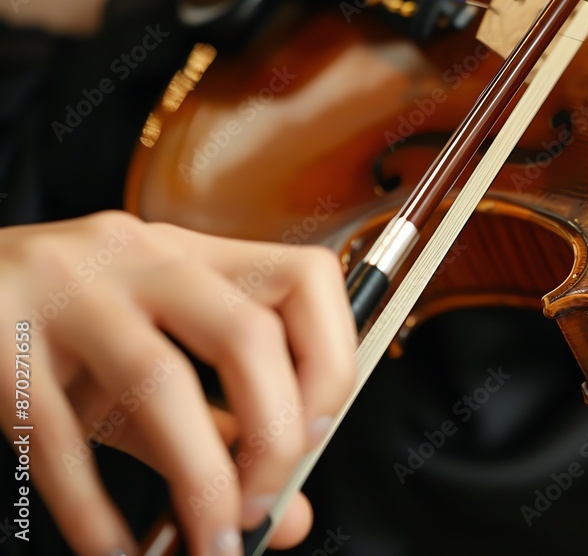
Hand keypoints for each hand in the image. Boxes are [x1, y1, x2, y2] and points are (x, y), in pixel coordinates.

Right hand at [0, 211, 356, 553]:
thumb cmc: (66, 330)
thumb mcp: (151, 362)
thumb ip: (224, 430)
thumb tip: (289, 515)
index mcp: (195, 257)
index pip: (306, 279)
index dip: (331, 359)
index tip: (317, 431)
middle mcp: (142, 259)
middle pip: (247, 334)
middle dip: (275, 435)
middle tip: (264, 503)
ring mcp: (67, 292)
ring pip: (159, 380)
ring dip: (200, 479)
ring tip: (211, 540)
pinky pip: (58, 437)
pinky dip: (95, 509)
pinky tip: (116, 548)